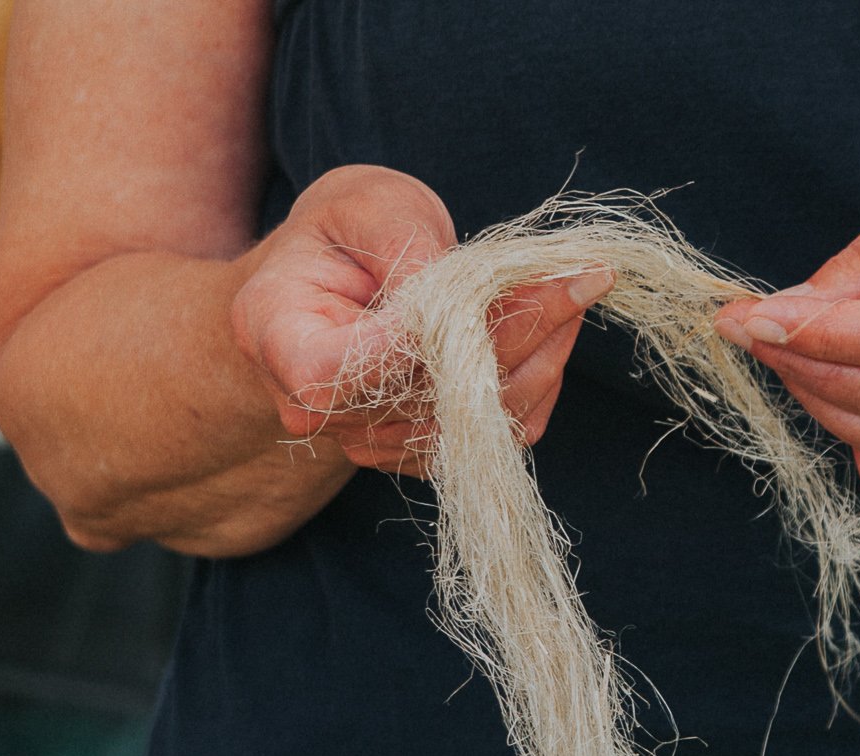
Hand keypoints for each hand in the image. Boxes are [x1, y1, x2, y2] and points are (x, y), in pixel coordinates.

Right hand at [231, 164, 612, 476]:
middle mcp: (315, 410)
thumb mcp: (365, 203)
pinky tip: (555, 328)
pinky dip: (534, 382)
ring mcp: (367, 440)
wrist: (332, 281)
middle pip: (424, 394)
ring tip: (576, 290)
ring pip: (471, 423)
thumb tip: (464, 295)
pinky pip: (491, 435)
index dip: (421, 339)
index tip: (505, 280)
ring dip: (538, 358)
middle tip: (581, 276)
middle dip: (514, 333)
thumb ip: (405, 242)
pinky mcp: (416, 449)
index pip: (342, 370)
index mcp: (278, 339)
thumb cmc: (343, 231)